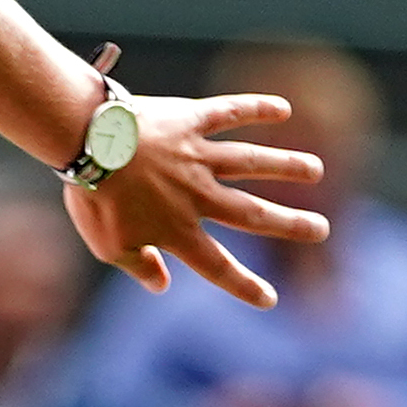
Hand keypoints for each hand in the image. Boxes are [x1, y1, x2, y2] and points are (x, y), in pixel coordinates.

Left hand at [64, 89, 328, 305]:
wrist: (85, 143)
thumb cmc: (92, 196)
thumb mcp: (108, 245)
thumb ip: (139, 266)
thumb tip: (162, 285)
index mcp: (177, 230)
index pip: (217, 266)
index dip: (244, 285)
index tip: (270, 299)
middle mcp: (197, 195)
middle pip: (252, 214)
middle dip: (290, 223)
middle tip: (321, 228)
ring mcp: (198, 156)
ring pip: (251, 162)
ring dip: (286, 165)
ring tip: (315, 169)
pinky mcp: (191, 121)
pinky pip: (229, 113)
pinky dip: (257, 108)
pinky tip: (282, 108)